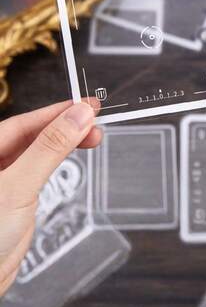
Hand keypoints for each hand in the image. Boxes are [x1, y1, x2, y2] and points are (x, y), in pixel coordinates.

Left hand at [0, 100, 101, 295]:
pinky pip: (40, 171)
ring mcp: (5, 182)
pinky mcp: (15, 200)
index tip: (87, 106)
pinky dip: (59, 161)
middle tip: (95, 121)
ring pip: (39, 151)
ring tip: (92, 137)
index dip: (58, 111)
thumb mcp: (18, 185)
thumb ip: (48, 149)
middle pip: (33, 134)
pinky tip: (71, 155)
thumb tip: (77, 117)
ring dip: (66, 142)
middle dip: (66, 126)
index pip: (24, 122)